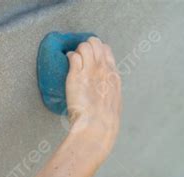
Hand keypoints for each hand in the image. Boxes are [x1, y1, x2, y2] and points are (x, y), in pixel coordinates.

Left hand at [65, 37, 121, 159]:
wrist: (97, 127)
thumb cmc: (105, 122)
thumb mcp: (114, 103)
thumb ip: (110, 90)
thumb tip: (105, 90)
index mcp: (113, 76)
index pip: (106, 50)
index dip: (98, 51)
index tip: (92, 60)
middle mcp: (103, 69)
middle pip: (95, 43)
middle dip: (87, 47)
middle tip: (82, 59)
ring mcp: (90, 71)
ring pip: (84, 46)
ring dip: (78, 51)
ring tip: (75, 63)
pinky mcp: (76, 75)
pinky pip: (72, 56)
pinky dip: (69, 58)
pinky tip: (69, 66)